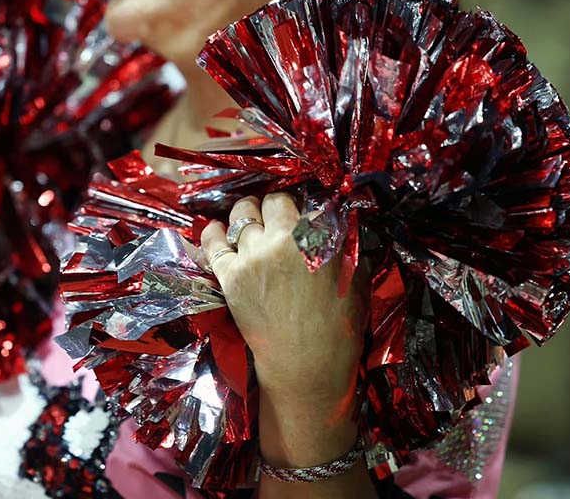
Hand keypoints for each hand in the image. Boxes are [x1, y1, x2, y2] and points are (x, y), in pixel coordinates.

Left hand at [201, 193, 366, 430]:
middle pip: (275, 201)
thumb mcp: (356, 281)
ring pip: (243, 214)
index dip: (309, 211)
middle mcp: (283, 239)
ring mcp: (253, 256)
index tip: (308, 217)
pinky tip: (218, 228)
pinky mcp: (230, 275)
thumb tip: (338, 227)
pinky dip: (215, 232)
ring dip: (248, 213)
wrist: (306, 367)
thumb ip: (345, 248)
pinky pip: (214, 242)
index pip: (312, 205)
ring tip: (251, 219)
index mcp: (319, 238)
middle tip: (280, 218)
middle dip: (278, 206)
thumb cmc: (339, 329)